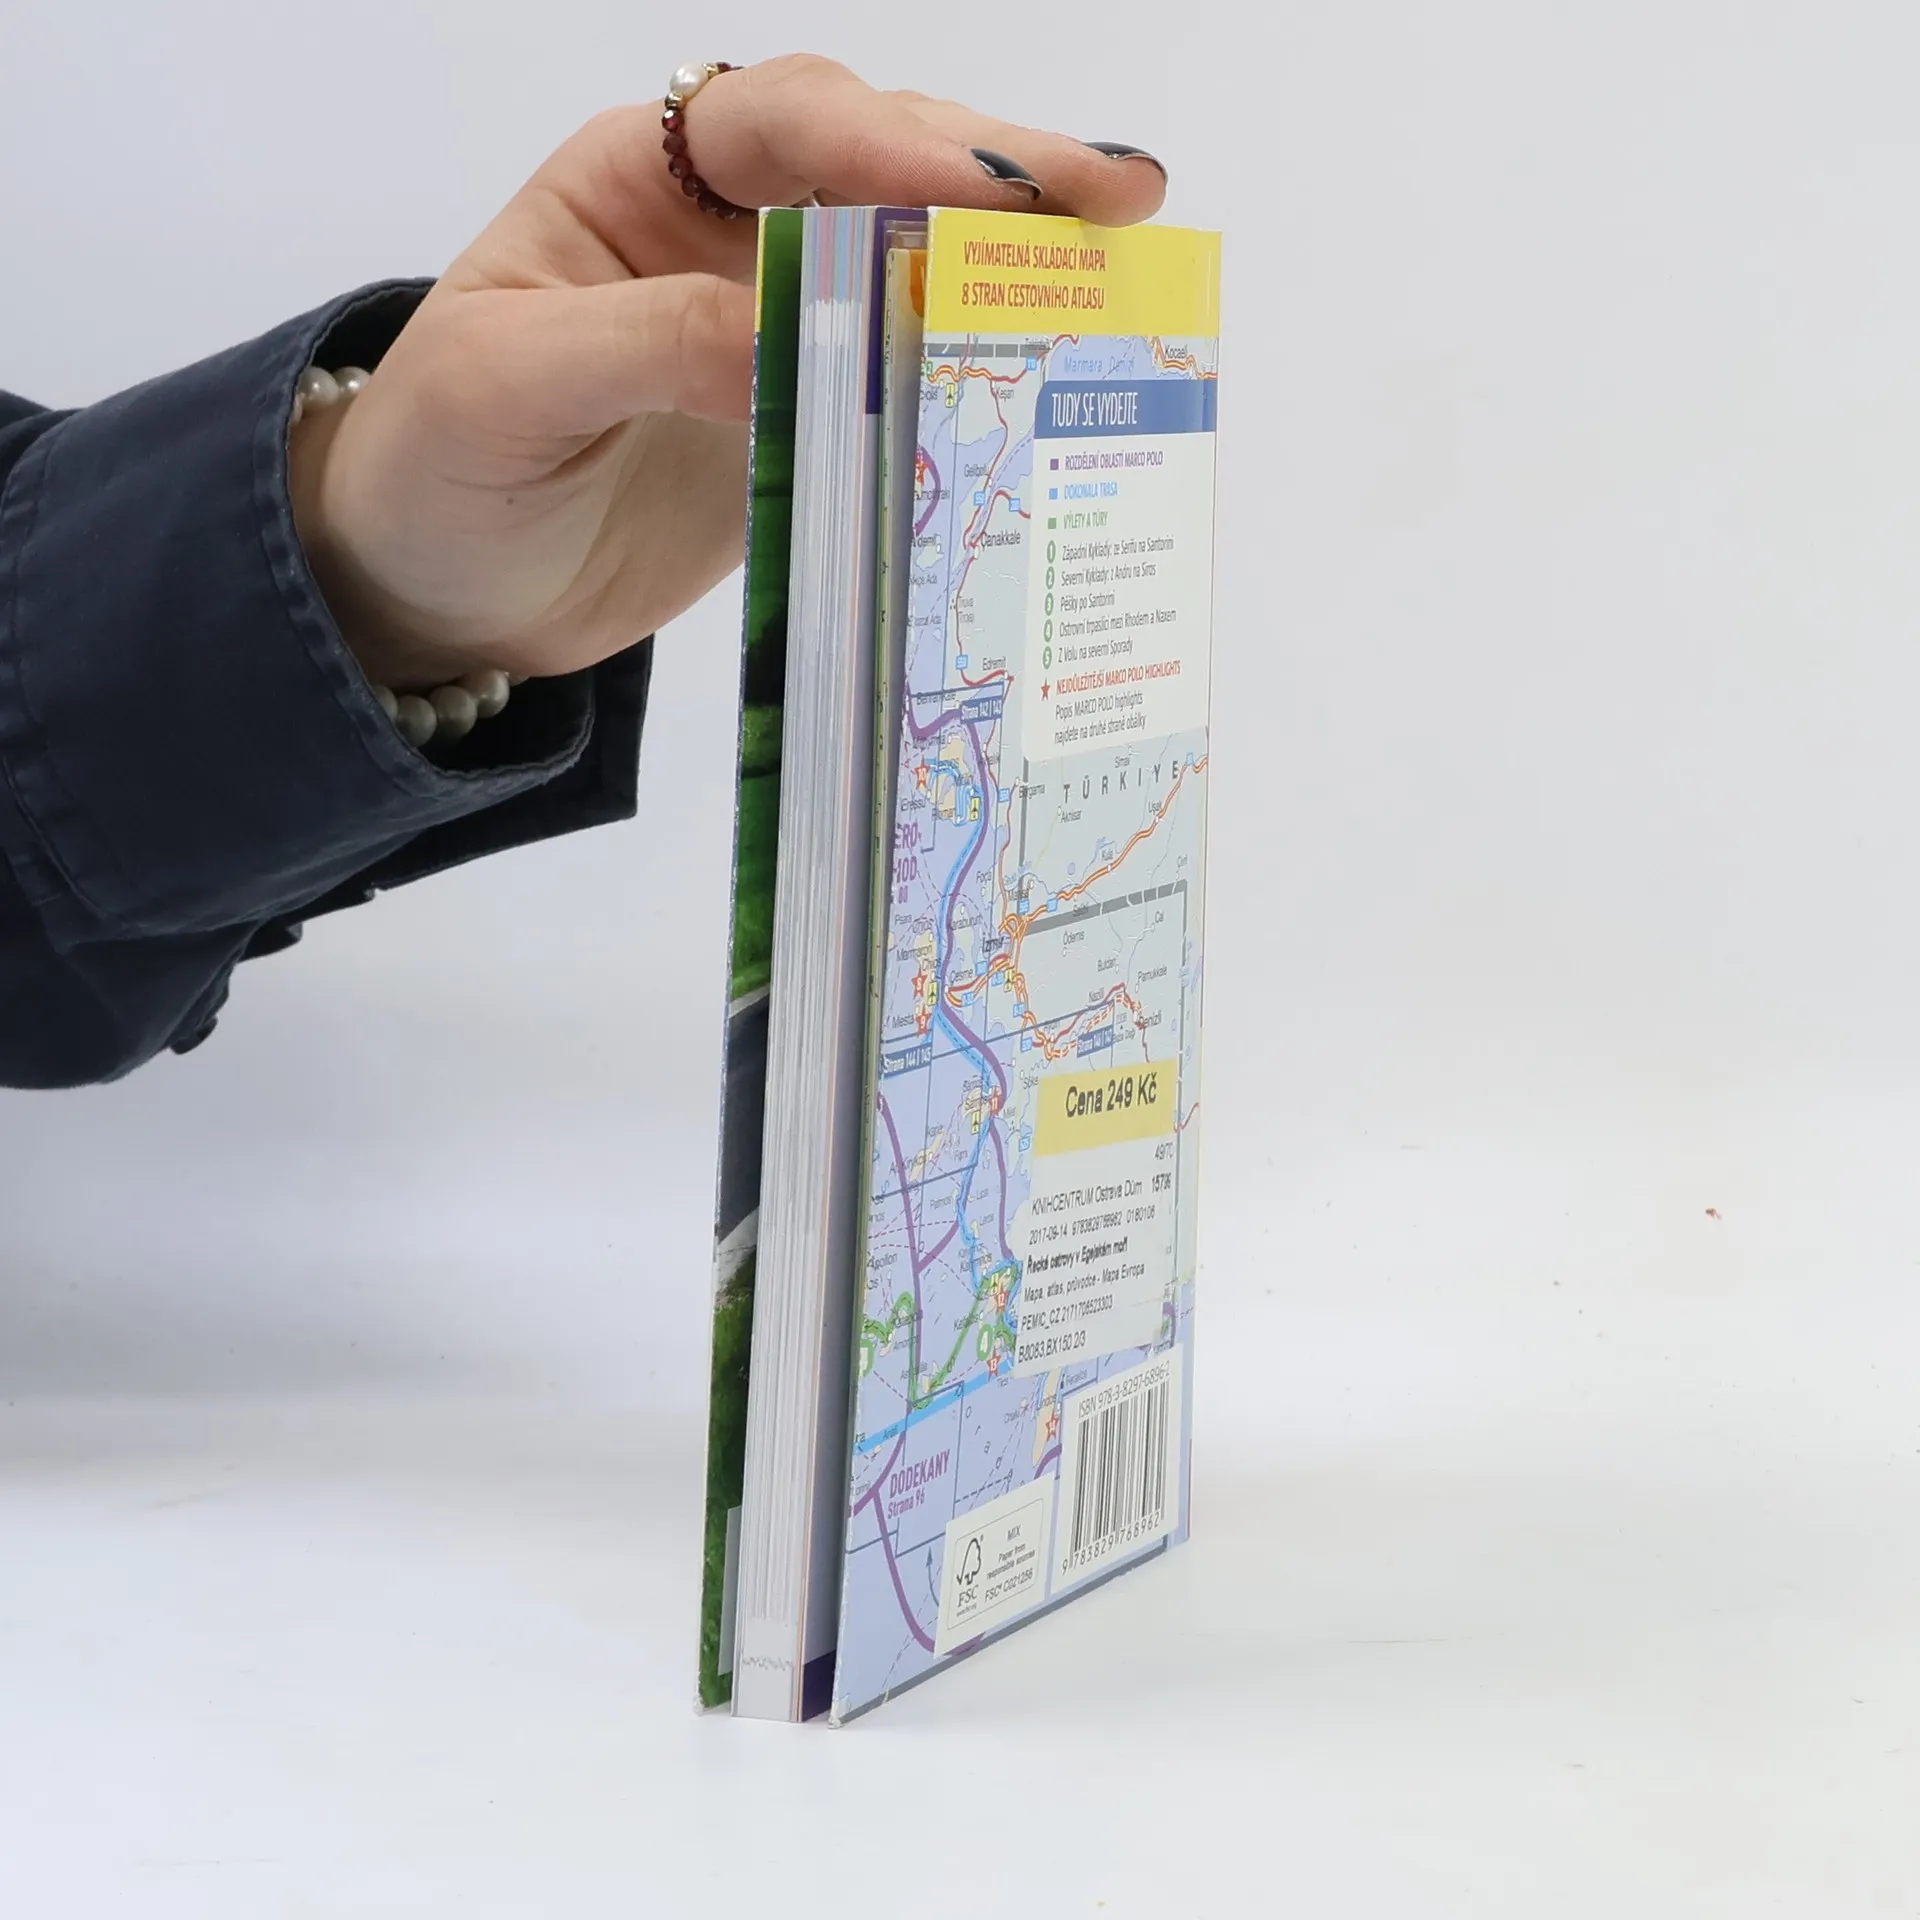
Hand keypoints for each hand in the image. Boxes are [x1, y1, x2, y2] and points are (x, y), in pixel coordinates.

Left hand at [290, 55, 1166, 691]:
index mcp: (642, 182)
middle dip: (998, 178)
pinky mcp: (805, 428)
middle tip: (1122, 197)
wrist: (439, 593)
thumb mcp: (513, 385)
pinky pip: (904, 390)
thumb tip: (801, 345)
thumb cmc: (436, 466)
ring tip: (1122, 278)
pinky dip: (976, 388)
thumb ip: (653, 341)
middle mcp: (726, 237)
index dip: (892, 144)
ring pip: (912, 273)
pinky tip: (1048, 389)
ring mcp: (775, 333)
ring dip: (1010, 272)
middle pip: (879, 172)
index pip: (785, 127)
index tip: (990, 188)